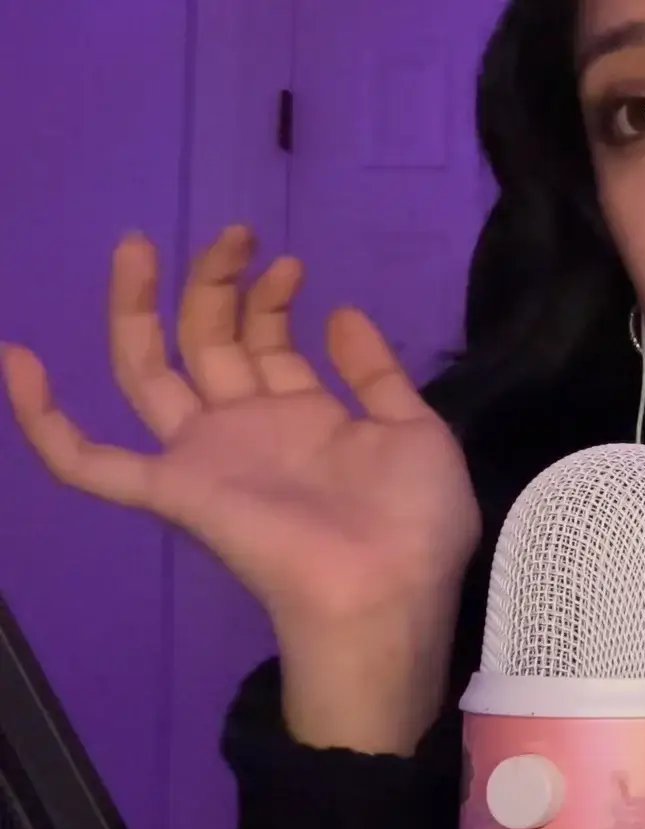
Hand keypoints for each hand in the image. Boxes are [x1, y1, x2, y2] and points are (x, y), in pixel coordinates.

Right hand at [3, 227, 479, 752]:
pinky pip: (91, 464)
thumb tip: (343, 314)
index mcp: (303, 418)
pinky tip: (17, 357)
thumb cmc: (415, 523)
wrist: (393, 589)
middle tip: (235, 233)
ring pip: (147, 371)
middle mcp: (246, 430)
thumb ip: (377, 375)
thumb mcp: (415, 431)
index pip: (263, 342)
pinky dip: (46, 420)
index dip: (269, 299)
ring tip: (142, 244)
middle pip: (206, 340)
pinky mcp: (174, 492)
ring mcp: (205, 459)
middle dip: (214, 282)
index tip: (291, 266)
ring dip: (139, 307)